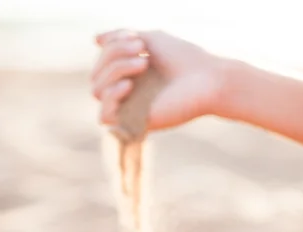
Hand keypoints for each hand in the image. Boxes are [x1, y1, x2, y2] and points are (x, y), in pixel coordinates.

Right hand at [91, 29, 229, 129]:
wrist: (207, 81)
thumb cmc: (184, 59)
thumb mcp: (150, 39)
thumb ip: (121, 39)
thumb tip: (94, 40)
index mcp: (129, 75)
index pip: (101, 63)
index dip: (112, 46)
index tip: (137, 38)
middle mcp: (127, 94)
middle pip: (95, 76)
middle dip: (113, 55)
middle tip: (141, 50)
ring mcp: (130, 109)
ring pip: (97, 90)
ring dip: (115, 70)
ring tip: (143, 63)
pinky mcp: (135, 123)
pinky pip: (104, 116)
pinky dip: (111, 96)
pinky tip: (129, 86)